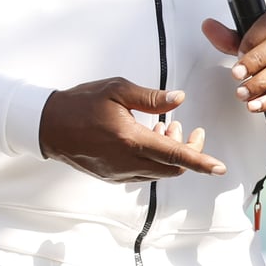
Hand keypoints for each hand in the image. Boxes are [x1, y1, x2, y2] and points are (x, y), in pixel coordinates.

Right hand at [39, 79, 225, 182]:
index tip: (219, 168)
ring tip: (162, 126)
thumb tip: (179, 99)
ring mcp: (118, 172)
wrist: (46, 125)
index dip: (200, 162)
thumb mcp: (117, 90)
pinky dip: (153, 159)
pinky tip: (146, 138)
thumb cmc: (80, 103)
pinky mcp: (110, 176)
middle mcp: (127, 162)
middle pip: (172, 168)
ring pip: (158, 171)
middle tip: (183, 127)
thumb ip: (151, 97)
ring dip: (168, 154)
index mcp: (131, 141)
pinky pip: (142, 173)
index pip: (175, 155)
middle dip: (186, 151)